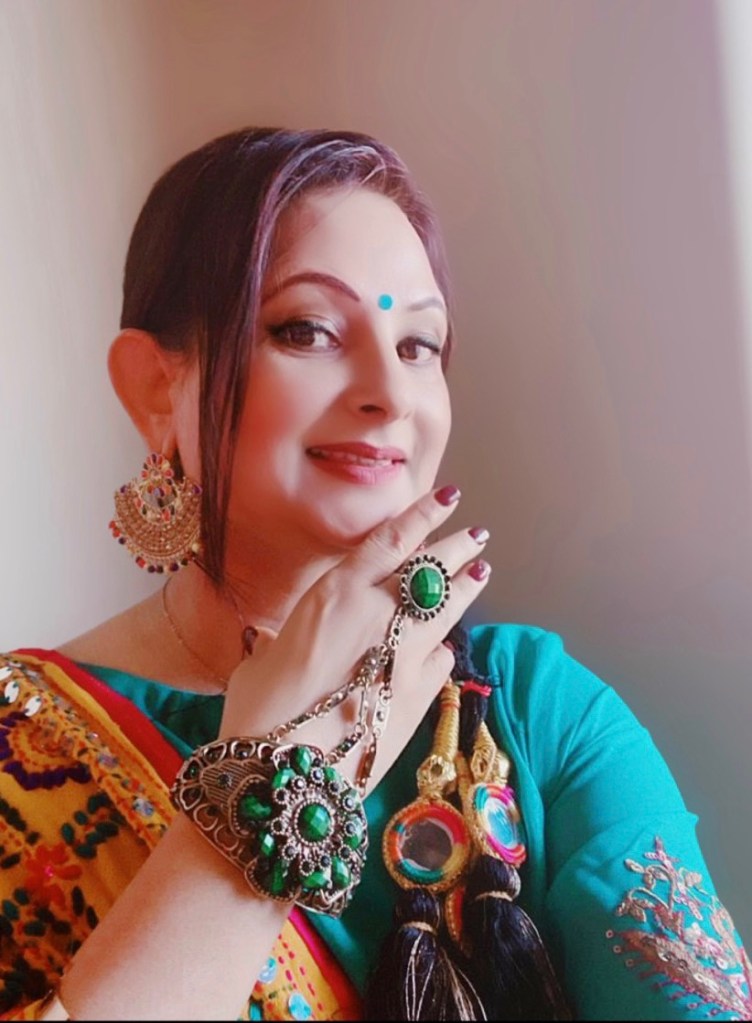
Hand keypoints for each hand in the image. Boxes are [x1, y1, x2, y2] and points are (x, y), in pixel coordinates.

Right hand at [219, 485, 490, 792]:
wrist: (287, 768)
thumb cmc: (260, 708)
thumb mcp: (265, 659)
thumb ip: (285, 640)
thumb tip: (278, 642)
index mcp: (338, 591)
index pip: (393, 540)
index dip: (423, 515)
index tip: (446, 498)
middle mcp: (379, 612)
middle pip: (432, 567)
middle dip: (458, 546)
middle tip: (477, 534)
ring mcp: (407, 652)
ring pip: (448, 607)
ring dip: (467, 586)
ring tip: (481, 571)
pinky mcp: (422, 693)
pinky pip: (441, 658)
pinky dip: (442, 649)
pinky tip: (442, 648)